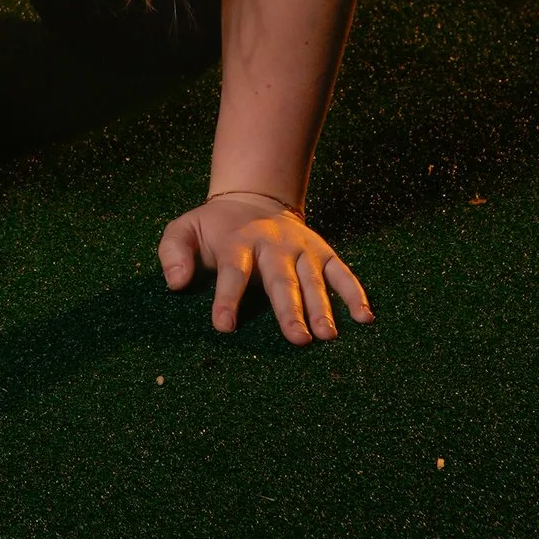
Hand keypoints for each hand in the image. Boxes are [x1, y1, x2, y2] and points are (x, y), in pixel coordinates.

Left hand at [159, 190, 371, 342]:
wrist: (252, 198)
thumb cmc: (214, 229)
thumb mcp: (184, 230)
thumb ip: (173, 252)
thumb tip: (175, 283)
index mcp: (236, 242)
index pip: (232, 271)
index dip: (228, 298)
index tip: (225, 326)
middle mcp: (272, 245)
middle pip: (280, 280)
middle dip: (288, 309)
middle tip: (297, 340)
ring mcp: (300, 249)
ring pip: (312, 280)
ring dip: (322, 307)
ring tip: (327, 336)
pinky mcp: (322, 253)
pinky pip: (341, 272)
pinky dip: (355, 293)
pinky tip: (365, 318)